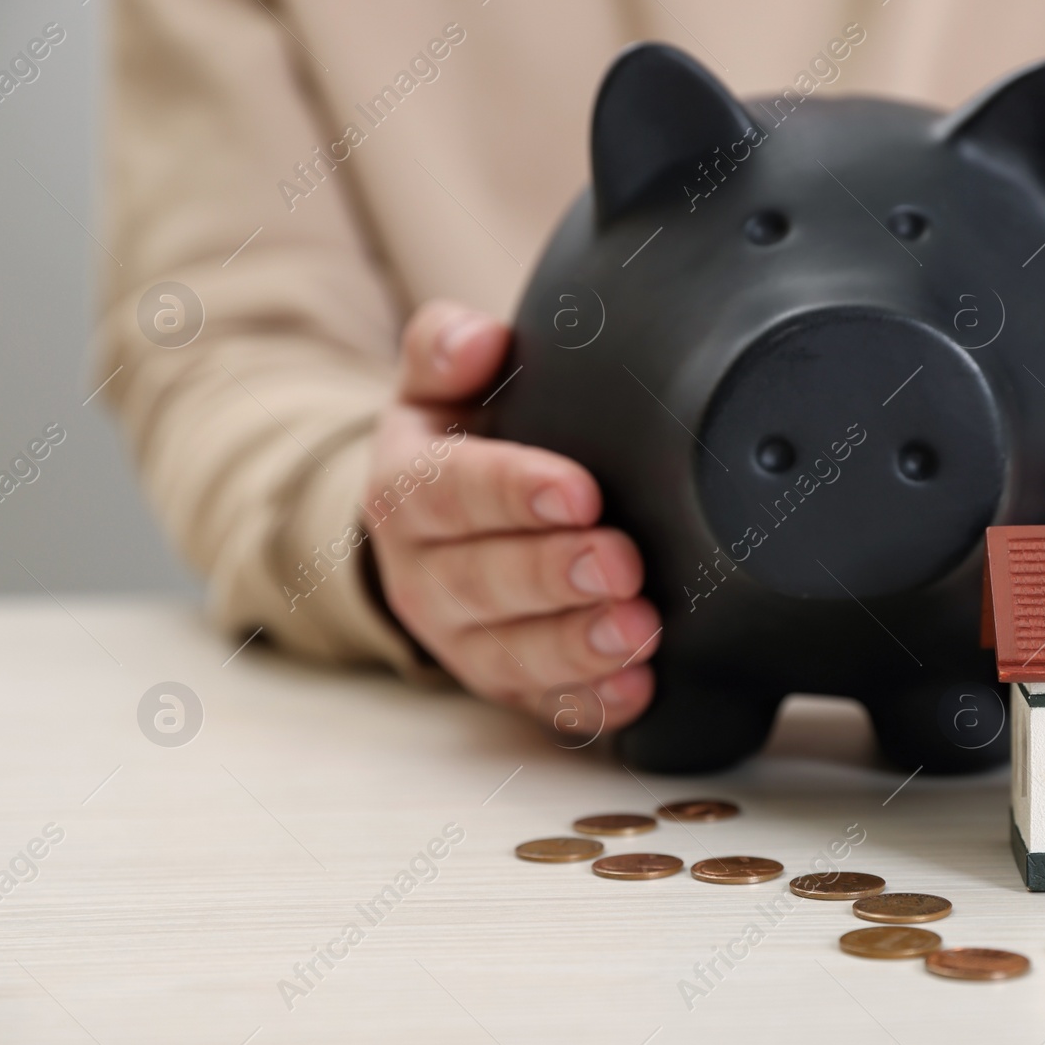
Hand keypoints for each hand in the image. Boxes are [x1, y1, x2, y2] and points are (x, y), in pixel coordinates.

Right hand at [365, 300, 659, 729]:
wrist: (440, 523)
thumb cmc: (462, 443)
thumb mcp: (439, 387)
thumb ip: (446, 349)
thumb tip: (477, 338)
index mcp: (406, 490)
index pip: (448, 490)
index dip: (511, 490)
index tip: (577, 490)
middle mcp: (422, 573)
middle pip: (480, 581)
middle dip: (552, 576)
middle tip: (622, 562)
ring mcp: (462, 638)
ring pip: (508, 654)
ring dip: (575, 647)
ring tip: (638, 631)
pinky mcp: (504, 683)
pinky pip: (540, 706)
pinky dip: (587, 705)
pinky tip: (636, 692)